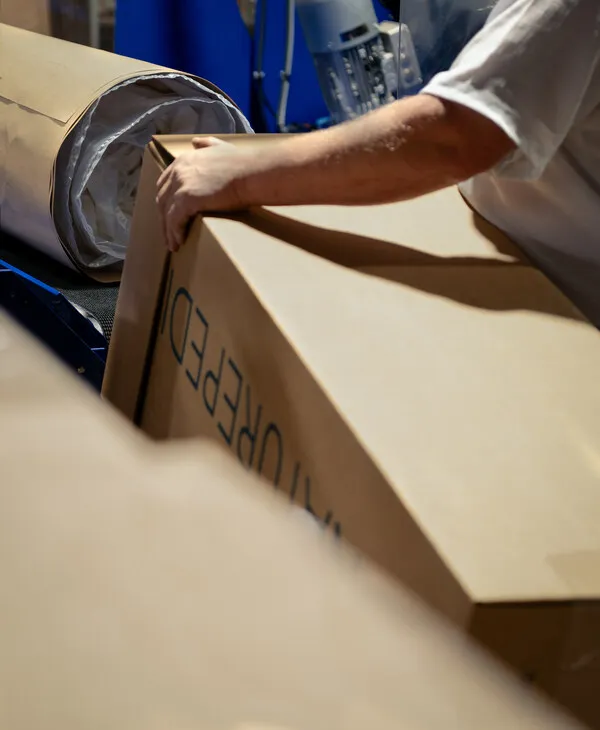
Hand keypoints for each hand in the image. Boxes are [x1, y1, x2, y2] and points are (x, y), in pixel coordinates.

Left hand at [156, 137, 248, 251]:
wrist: (251, 173)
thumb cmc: (242, 163)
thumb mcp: (220, 147)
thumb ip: (206, 144)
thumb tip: (196, 142)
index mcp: (183, 160)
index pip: (165, 183)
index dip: (166, 200)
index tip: (169, 213)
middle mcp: (178, 171)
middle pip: (162, 199)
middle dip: (164, 217)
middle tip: (169, 233)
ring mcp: (180, 186)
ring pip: (166, 212)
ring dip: (168, 230)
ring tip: (173, 244)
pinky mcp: (186, 200)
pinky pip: (174, 221)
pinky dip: (175, 233)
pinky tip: (179, 243)